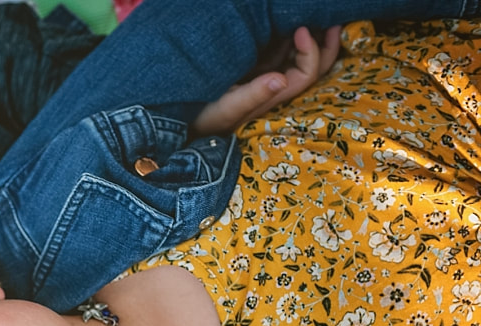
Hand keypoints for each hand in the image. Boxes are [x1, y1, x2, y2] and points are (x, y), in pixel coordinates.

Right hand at [192, 26, 340, 135]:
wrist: (182, 119)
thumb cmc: (202, 118)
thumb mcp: (225, 109)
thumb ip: (252, 95)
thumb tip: (281, 78)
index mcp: (272, 96)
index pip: (305, 74)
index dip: (311, 51)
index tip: (301, 29)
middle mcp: (273, 87)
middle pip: (311, 68)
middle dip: (325, 45)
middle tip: (333, 20)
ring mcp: (263, 77)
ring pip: (296, 58)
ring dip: (307, 37)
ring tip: (312, 17)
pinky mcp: (251, 69)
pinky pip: (276, 51)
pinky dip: (285, 36)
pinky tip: (286, 22)